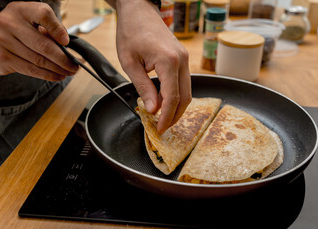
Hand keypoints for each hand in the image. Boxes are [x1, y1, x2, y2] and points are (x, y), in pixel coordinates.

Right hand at [0, 2, 77, 80]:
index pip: (43, 15)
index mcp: (21, 10)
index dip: (58, 29)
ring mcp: (2, 40)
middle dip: (63, 59)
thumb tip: (67, 46)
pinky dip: (48, 75)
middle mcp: (9, 23)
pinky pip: (30, 69)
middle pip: (44, 44)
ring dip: (58, 69)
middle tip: (75, 66)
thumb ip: (49, 29)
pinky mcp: (1, 58)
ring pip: (39, 60)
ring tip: (69, 72)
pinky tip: (57, 76)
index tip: (67, 42)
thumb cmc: (19, 31)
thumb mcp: (32, 23)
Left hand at [115, 0, 191, 133]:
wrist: (139, 11)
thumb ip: (144, 88)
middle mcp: (182, 60)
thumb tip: (153, 109)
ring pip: (188, 91)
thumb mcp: (130, 63)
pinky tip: (166, 102)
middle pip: (185, 97)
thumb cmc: (131, 32)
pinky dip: (177, 95)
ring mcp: (185, 58)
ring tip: (163, 117)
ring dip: (177, 107)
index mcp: (168, 61)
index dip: (166, 117)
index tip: (159, 128)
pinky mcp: (183, 58)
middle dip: (175, 116)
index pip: (172, 98)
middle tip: (162, 127)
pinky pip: (184, 82)